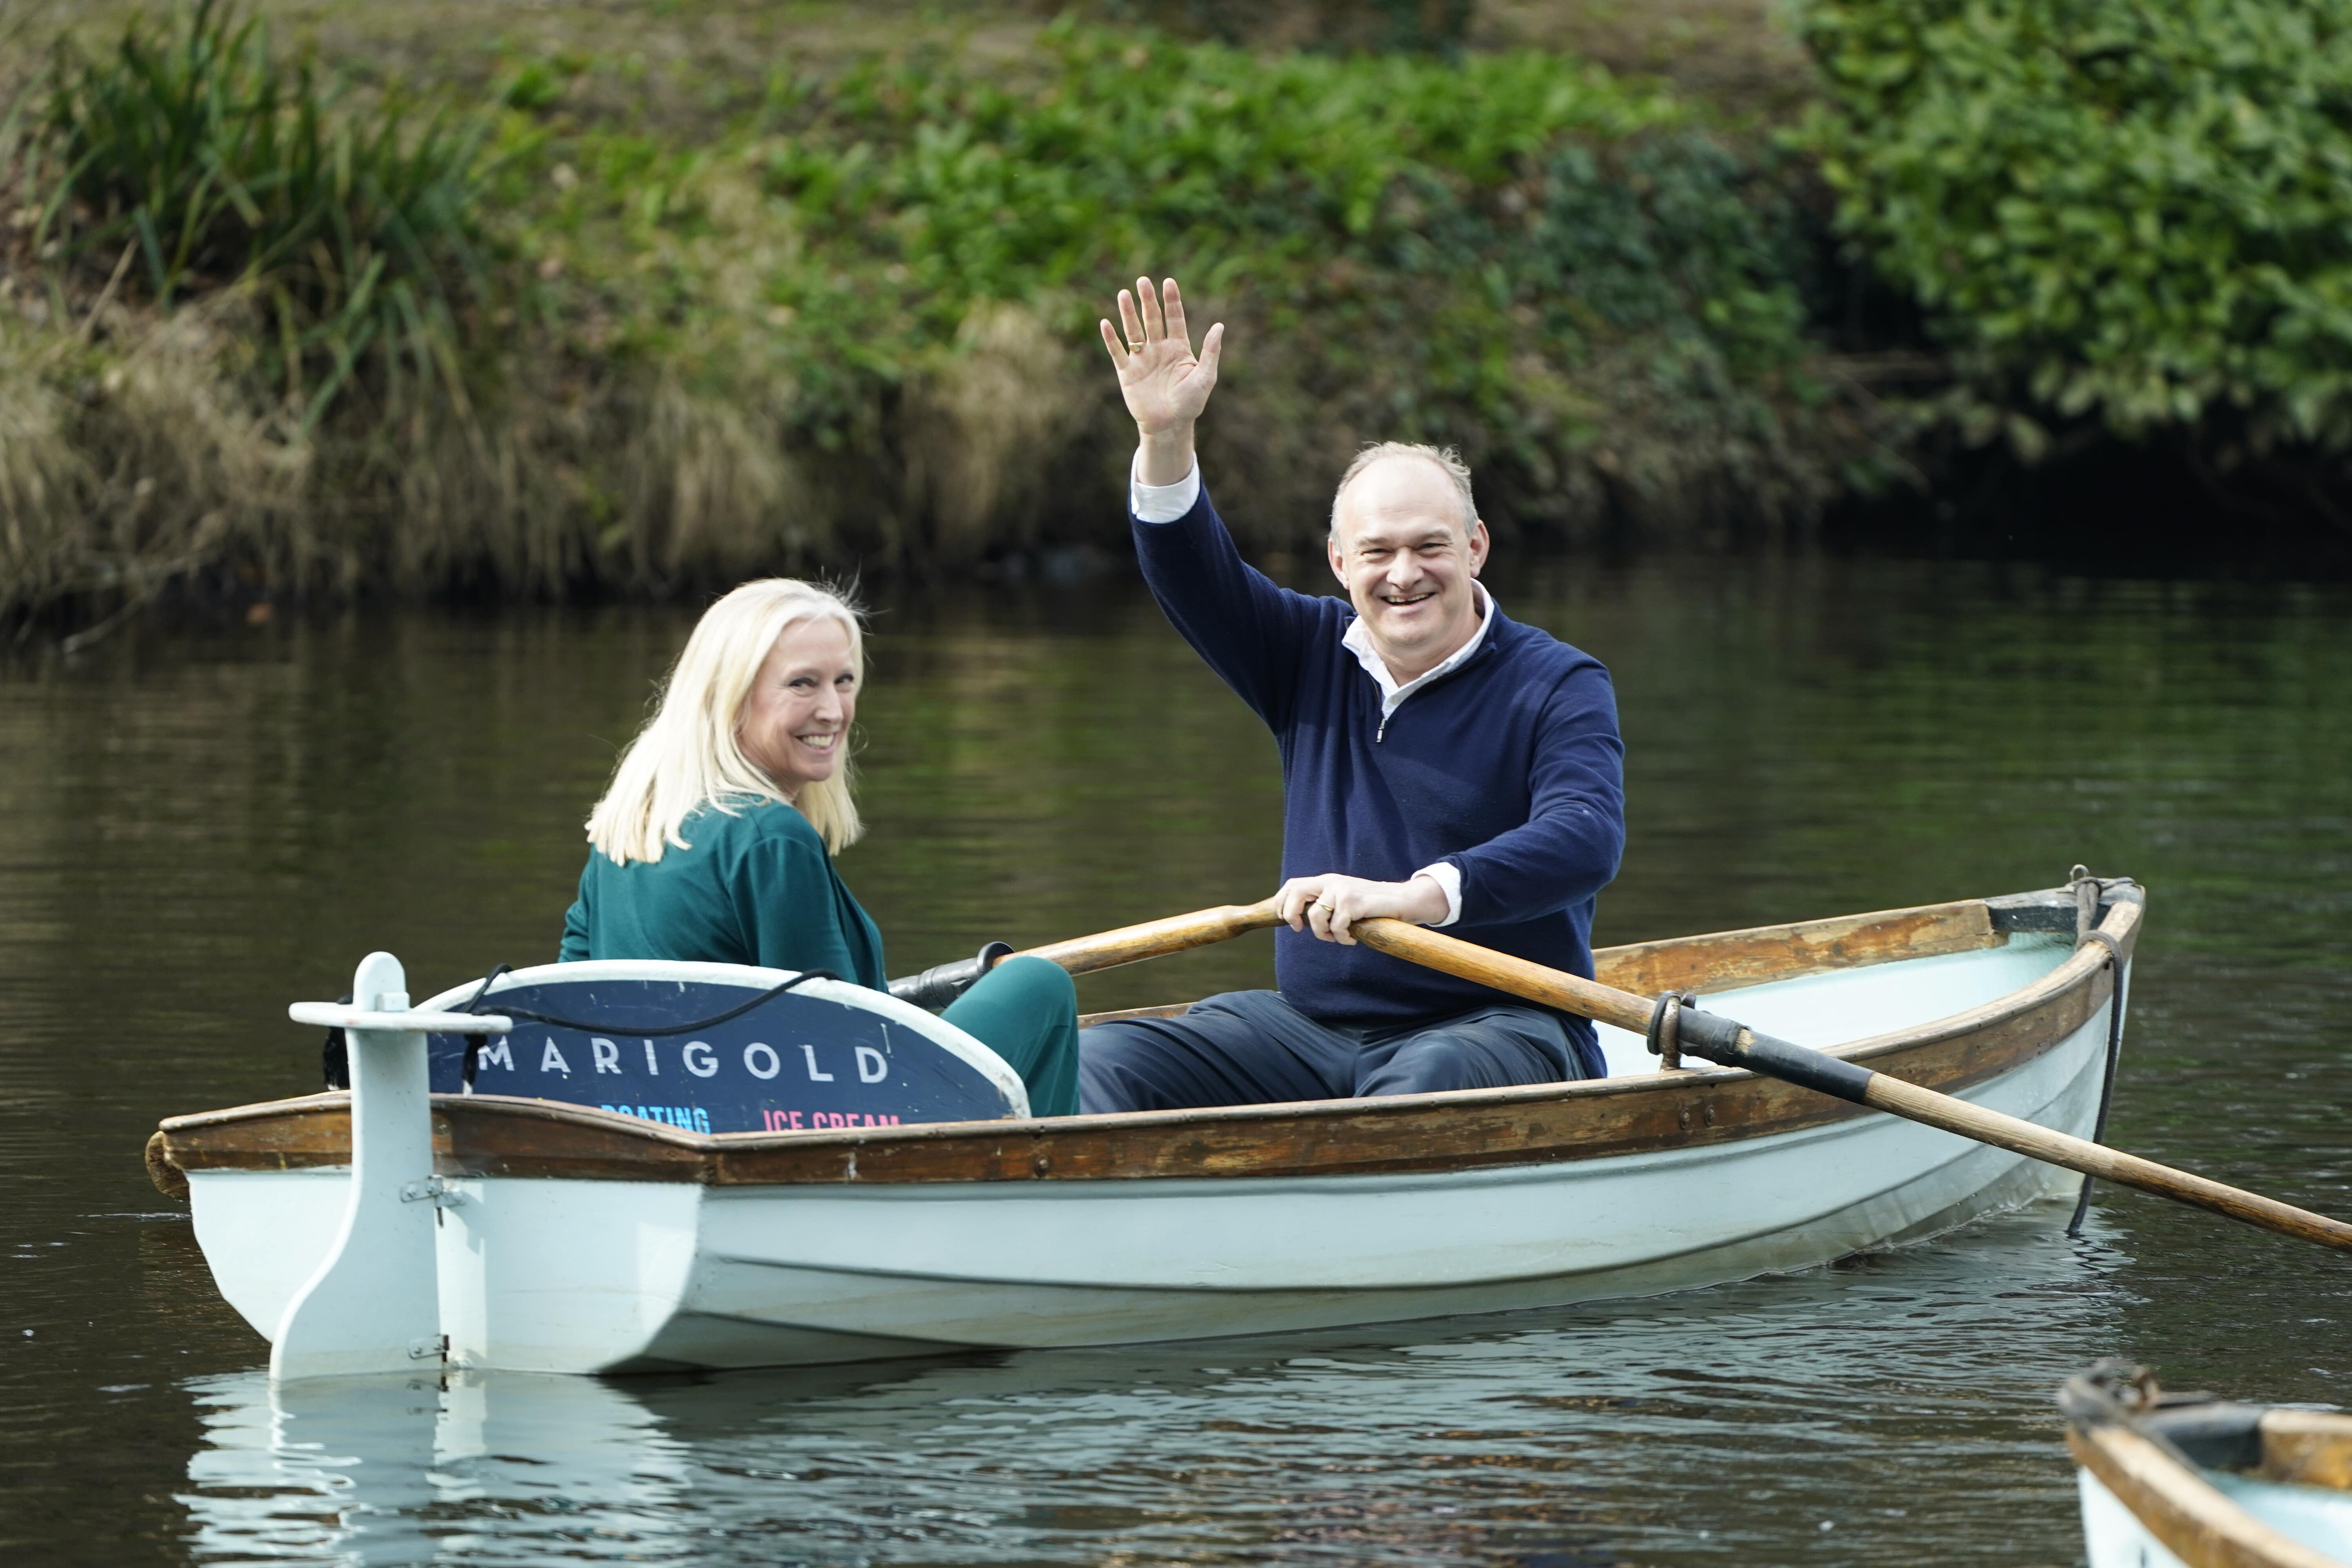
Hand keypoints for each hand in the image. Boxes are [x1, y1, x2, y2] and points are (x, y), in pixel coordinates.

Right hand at [1100, 276, 1222, 482]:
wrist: (1169, 426)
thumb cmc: (1190, 403)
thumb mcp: (1205, 377)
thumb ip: (1211, 351)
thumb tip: (1219, 325)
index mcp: (1179, 347)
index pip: (1175, 318)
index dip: (1171, 300)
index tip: (1168, 282)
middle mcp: (1159, 349)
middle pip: (1152, 319)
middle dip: (1148, 300)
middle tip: (1142, 281)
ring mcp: (1142, 359)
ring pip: (1133, 331)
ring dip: (1128, 313)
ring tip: (1124, 294)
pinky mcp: (1127, 372)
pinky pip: (1117, 352)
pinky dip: (1111, 339)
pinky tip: (1105, 323)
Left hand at [1276, 873, 1449, 945]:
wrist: (1402, 901)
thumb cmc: (1371, 907)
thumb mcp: (1344, 901)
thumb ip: (1325, 904)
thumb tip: (1299, 920)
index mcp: (1326, 881)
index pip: (1293, 885)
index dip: (1282, 902)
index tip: (1285, 919)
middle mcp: (1331, 882)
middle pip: (1296, 892)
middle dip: (1291, 913)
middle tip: (1299, 929)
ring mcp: (1342, 890)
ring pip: (1316, 916)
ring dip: (1324, 934)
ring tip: (1338, 937)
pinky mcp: (1354, 901)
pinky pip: (1337, 927)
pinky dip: (1342, 939)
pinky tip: (1353, 939)